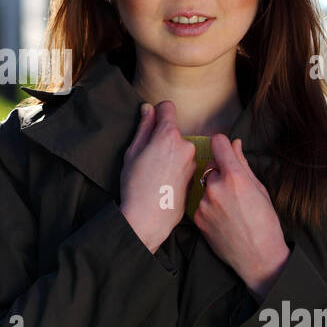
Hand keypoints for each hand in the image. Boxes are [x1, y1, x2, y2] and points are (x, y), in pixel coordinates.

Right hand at [118, 101, 195, 252]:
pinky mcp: (194, 176)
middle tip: (148, 157)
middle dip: (162, 139)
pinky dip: (175, 168)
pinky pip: (183, 164)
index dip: (157, 112)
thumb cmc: (136, 186)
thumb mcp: (132, 152)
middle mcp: (186, 146)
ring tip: (155, 173)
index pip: (168, 108)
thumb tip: (148, 109)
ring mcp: (192, 162)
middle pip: (173, 131)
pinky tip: (163, 182)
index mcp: (168, 136)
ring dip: (169, 155)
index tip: (151, 121)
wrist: (149, 218)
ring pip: (179, 149)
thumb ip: (144, 127)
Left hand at [193, 135, 290, 297]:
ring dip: (213, 190)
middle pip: (210, 165)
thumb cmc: (265, 223)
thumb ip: (242, 164)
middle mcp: (216, 188)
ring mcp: (204, 204)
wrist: (258, 257)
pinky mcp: (197, 217)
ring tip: (230, 207)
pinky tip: (222, 217)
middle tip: (234, 189)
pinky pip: (200, 202)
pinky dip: (208, 205)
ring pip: (205, 185)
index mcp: (235, 178)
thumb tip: (234, 143)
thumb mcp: (259, 189)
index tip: (224, 148)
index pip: (218, 143)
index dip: (222, 144)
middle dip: (220, 172)